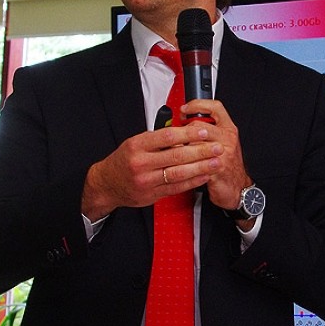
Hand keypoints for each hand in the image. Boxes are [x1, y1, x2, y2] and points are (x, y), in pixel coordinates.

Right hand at [81, 122, 222, 219]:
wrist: (107, 183)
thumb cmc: (125, 160)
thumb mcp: (136, 143)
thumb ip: (158, 139)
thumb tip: (185, 131)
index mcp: (137, 145)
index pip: (167, 137)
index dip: (188, 134)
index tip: (204, 132)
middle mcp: (141, 162)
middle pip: (176, 155)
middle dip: (201, 151)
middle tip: (217, 147)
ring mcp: (146, 180)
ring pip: (178, 173)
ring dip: (201, 168)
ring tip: (216, 162)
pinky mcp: (152, 194)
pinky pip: (176, 187)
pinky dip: (193, 181)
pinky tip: (204, 176)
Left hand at [181, 99, 253, 212]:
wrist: (237, 188)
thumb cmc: (227, 166)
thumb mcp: (223, 142)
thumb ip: (209, 131)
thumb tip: (186, 122)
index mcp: (228, 129)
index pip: (215, 107)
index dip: (198, 105)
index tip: (185, 109)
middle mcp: (227, 139)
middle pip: (199, 126)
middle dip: (184, 132)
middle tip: (178, 138)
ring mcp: (222, 154)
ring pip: (194, 143)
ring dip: (183, 148)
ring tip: (178, 152)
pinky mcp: (216, 169)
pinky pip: (194, 162)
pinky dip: (184, 163)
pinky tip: (180, 164)